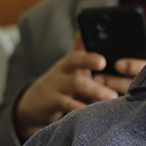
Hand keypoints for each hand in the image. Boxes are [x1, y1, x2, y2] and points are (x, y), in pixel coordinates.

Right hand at [12, 26, 145, 140]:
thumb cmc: (61, 83)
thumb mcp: (71, 68)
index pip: (81, 52)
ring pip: (75, 84)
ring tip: (111, 96)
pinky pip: (66, 105)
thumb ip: (84, 52)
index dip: (91, 55)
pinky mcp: (51, 103)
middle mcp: (62, 71)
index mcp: (71, 62)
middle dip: (90, 63)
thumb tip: (94, 32)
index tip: (104, 60)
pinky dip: (79, 109)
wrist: (34, 103)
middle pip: (76, 62)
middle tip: (107, 72)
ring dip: (94, 90)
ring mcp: (56, 86)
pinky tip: (91, 113)